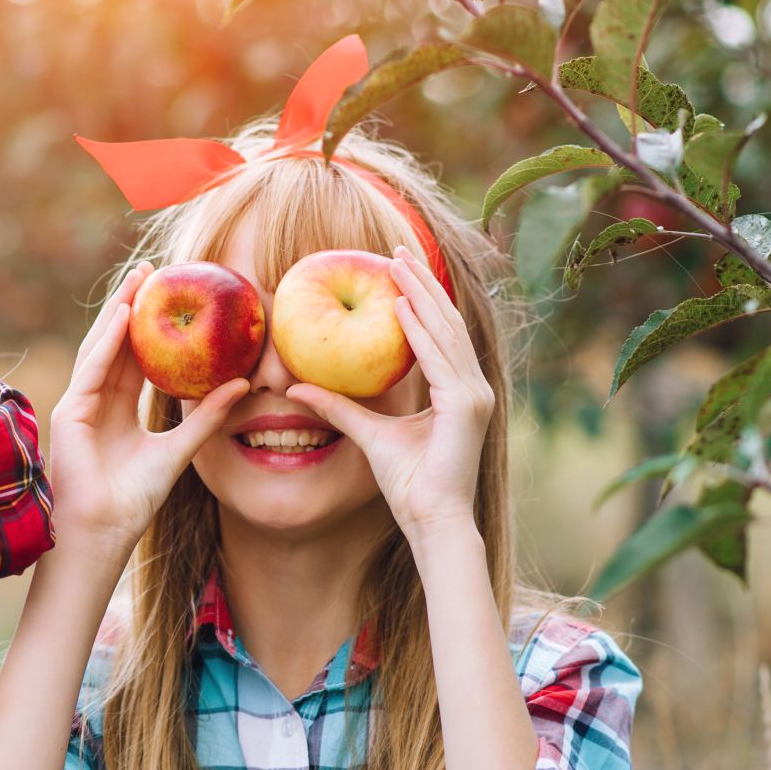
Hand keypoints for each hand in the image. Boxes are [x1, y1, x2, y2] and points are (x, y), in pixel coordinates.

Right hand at [49, 263, 247, 558]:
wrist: (104, 533)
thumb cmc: (135, 500)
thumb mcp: (180, 449)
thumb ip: (206, 417)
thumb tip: (243, 386)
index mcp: (118, 409)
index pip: (134, 357)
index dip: (149, 325)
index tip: (169, 294)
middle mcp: (97, 401)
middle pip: (115, 343)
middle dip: (131, 305)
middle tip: (153, 270)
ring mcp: (81, 404)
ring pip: (101, 347)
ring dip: (118, 310)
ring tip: (138, 278)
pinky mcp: (71, 412)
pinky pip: (92, 368)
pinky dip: (108, 342)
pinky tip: (124, 316)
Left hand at [287, 247, 493, 544]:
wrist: (433, 519)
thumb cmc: (408, 484)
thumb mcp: (368, 434)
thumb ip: (338, 407)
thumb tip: (296, 388)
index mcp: (459, 391)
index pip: (440, 334)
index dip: (421, 299)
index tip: (396, 270)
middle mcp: (472, 388)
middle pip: (446, 323)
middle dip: (421, 284)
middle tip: (397, 250)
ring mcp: (473, 395)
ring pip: (444, 332)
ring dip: (420, 294)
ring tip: (396, 264)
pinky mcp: (466, 406)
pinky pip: (439, 359)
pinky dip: (420, 331)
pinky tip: (399, 307)